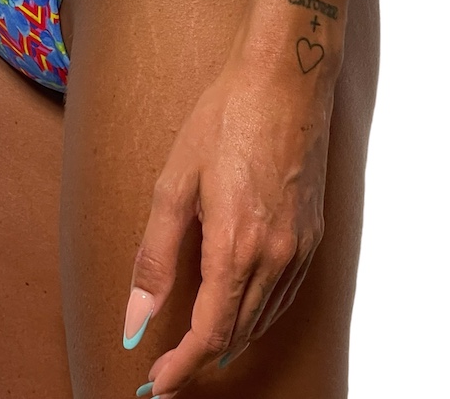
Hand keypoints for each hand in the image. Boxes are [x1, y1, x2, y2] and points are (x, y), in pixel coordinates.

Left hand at [122, 44, 334, 395]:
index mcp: (236, 247)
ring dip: (230, 341)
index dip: (182, 368)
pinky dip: (259, 315)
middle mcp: (276, 257)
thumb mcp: (174, 185)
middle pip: (238, 335)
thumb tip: (136, 318)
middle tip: (167, 371)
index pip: (209, 334)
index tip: (157, 384)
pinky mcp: (313, 234)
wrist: (284, 80)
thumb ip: (155, 258)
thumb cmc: (224, 120)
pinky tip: (240, 311)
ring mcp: (301, 247)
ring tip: (196, 352)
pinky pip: (285, 294)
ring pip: (265, 319)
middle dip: (201, 361)